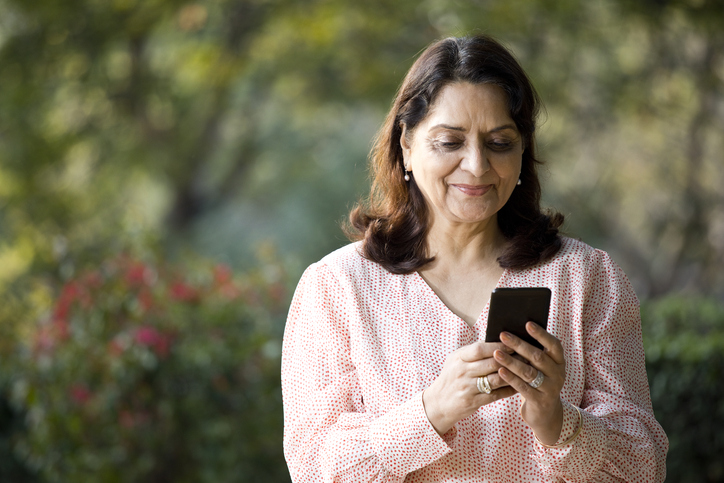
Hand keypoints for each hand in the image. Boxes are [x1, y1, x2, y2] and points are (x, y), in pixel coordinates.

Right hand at [423, 342, 517, 434]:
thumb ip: (473, 353)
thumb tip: (498, 342)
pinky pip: (495, 395)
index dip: (498, 346)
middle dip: (510, 359)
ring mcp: (467, 387)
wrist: (438, 402)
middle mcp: (462, 371)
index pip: (480, 349)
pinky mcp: (473, 401)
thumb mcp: (456, 361)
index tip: (513, 344)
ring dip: (513, 375)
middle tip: (526, 356)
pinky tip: (518, 386)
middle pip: (491, 363)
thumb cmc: (452, 377)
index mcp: (458, 358)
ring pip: (495, 380)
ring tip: (526, 371)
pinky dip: (508, 390)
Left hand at [494, 322, 565, 444]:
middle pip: (538, 357)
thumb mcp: (540, 368)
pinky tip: (500, 371)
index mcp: (559, 361)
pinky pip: (523, 388)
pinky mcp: (540, 401)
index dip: (541, 334)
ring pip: (529, 372)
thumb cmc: (538, 382)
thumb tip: (512, 332)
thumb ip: (533, 353)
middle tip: (502, 335)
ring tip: (496, 353)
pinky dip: (511, 378)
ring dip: (511, 361)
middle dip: (519, 345)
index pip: (554, 345)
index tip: (527, 323)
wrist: (545, 414)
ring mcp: (550, 388)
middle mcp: (558, 374)